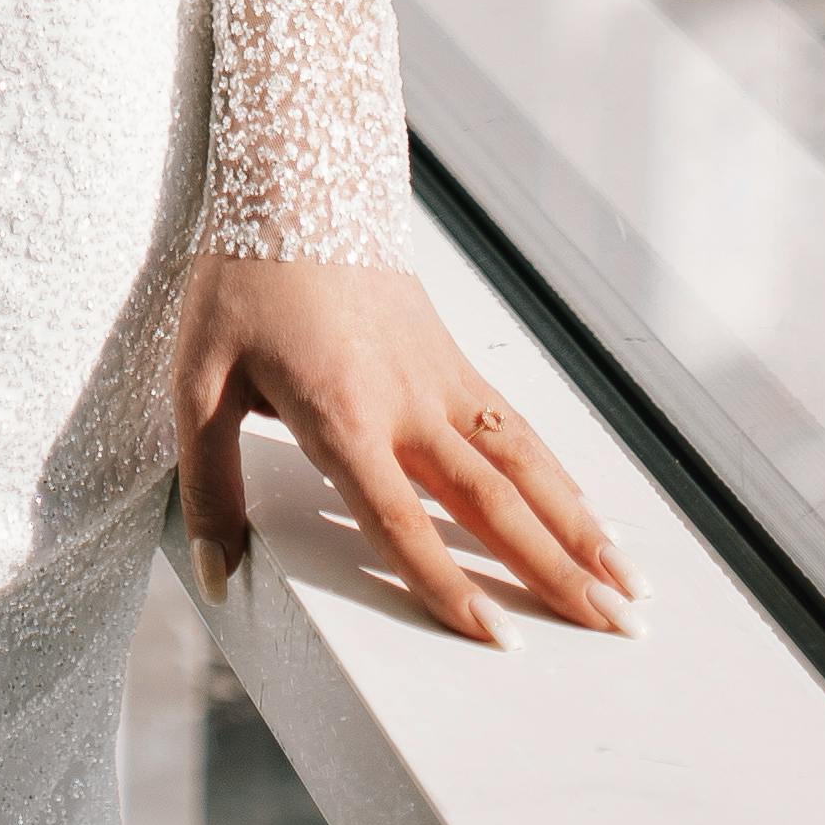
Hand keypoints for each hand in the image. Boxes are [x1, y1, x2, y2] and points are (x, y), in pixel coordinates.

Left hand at [173, 253, 632, 646]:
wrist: (297, 183)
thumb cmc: (242, 283)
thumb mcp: (197, 379)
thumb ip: (211, 482)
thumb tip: (214, 572)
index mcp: (343, 416)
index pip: (401, 521)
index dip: (448, 585)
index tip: (500, 641)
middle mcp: (407, 404)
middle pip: (492, 504)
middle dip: (555, 574)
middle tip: (615, 629)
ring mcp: (440, 380)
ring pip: (524, 466)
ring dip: (579, 528)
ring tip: (627, 587)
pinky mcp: (452, 360)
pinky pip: (516, 427)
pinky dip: (560, 476)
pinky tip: (589, 513)